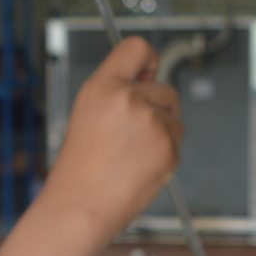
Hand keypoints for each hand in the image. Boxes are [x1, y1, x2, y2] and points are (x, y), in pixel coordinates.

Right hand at [0, 38, 181, 255]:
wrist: (80, 206)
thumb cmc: (79, 168)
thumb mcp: (88, 114)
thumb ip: (118, 92)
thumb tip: (152, 76)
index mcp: (102, 86)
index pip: (136, 48)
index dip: (148, 59)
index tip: (148, 70)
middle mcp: (128, 99)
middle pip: (166, 90)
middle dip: (158, 109)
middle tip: (131, 136)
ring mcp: (151, 123)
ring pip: (174, 119)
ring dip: (162, 134)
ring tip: (131, 156)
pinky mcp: (168, 147)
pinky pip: (176, 144)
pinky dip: (164, 156)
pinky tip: (139, 169)